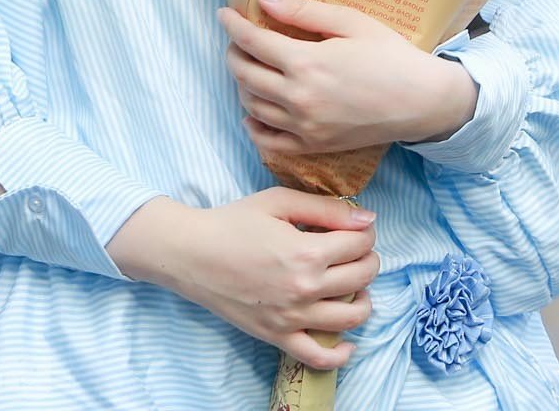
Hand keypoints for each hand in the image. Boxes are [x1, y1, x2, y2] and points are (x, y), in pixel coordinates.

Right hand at [111, 190, 379, 368]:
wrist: (189, 253)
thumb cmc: (231, 222)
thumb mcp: (277, 202)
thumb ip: (325, 208)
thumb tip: (368, 220)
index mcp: (307, 252)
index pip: (360, 244)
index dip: (364, 232)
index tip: (354, 229)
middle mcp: (305, 288)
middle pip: (362, 276)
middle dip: (367, 259)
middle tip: (353, 251)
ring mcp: (293, 317)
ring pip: (352, 316)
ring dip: (363, 299)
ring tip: (353, 286)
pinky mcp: (278, 336)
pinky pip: (320, 357)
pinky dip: (341, 354)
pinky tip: (347, 341)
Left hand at [219, 0, 478, 156]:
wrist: (424, 102)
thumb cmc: (391, 55)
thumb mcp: (350, 22)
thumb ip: (302, 11)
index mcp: (306, 63)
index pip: (251, 41)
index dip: (232, 25)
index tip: (224, 13)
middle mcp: (299, 98)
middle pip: (243, 73)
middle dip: (233, 52)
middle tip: (237, 39)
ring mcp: (305, 126)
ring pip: (251, 105)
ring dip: (242, 83)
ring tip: (250, 66)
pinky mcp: (314, 146)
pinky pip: (269, 141)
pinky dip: (254, 125)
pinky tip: (254, 110)